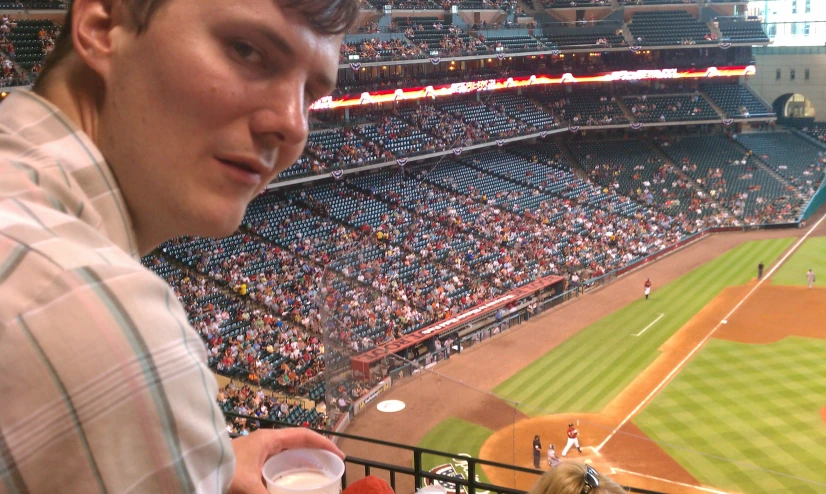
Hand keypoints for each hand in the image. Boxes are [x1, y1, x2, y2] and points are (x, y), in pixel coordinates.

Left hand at [229, 428, 344, 493]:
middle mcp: (263, 442)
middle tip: (329, 470)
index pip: (304, 436)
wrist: (191, 470)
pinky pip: (272, 465)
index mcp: (268, 440)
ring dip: (300, 464)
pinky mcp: (246, 464)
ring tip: (313, 479)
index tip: (340, 457)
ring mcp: (253, 452)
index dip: (324, 444)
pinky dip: (285, 472)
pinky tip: (287, 485)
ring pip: (284, 455)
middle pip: (296, 444)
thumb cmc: (222, 471)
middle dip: (315, 455)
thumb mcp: (250, 488)